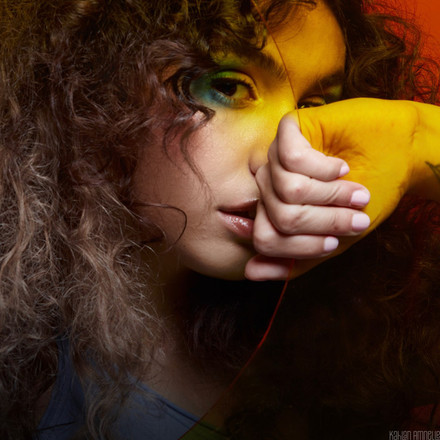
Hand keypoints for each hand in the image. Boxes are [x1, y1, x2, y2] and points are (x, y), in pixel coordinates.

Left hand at [246, 98, 419, 280]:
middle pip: (280, 216)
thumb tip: (250, 272)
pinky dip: (325, 168)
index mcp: (273, 210)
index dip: (302, 247)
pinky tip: (339, 167)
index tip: (333, 243)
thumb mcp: (332, 240)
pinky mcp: (289, 129)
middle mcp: (269, 183)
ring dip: (330, 195)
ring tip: (353, 190)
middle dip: (325, 221)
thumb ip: (293, 260)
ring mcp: (275, 156)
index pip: (265, 239)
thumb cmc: (365, 199)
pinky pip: (293, 158)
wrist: (399, 158)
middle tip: (355, 215)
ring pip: (288, 189)